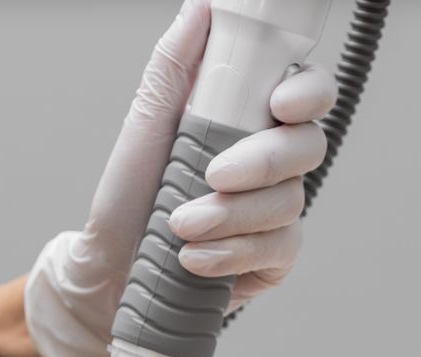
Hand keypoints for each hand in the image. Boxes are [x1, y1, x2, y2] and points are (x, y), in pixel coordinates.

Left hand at [23, 0, 339, 356]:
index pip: (309, 91)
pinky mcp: (274, 258)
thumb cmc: (129, 194)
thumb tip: (202, 6)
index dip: (309, 93)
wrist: (111, 267)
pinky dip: (233, 254)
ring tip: (180, 227)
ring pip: (289, 202)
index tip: (279, 106)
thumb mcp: (146, 122)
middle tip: (212, 175)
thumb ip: (176, 63)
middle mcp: (273, 160)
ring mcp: (277, 210)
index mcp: (250, 117)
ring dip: (232, 216)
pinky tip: (196, 260)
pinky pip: (278, 250)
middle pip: (308, 146)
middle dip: (261, 162)